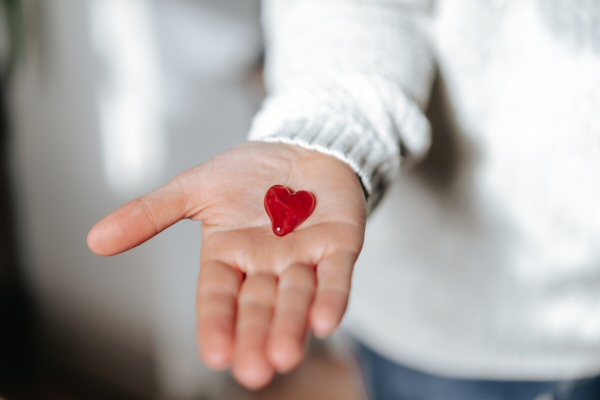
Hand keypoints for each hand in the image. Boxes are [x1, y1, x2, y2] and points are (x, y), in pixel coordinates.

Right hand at [87, 142, 365, 388]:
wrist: (299, 144)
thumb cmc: (248, 171)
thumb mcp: (194, 188)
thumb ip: (151, 214)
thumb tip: (95, 240)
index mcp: (229, 257)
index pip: (218, 296)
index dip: (216, 324)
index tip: (214, 356)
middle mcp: (266, 266)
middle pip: (259, 306)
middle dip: (257, 337)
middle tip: (254, 372)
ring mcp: (304, 257)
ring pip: (297, 297)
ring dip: (292, 326)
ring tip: (285, 357)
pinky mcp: (339, 245)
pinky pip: (336, 276)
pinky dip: (331, 297)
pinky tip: (324, 322)